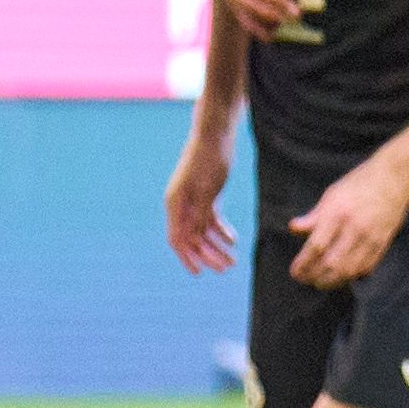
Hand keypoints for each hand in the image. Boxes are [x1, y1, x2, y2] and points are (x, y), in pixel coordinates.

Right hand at [166, 132, 236, 274]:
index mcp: (175, 203)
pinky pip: (210, 219)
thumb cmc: (209, 159)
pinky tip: (232, 240)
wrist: (215, 134)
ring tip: (233, 260)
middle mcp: (180, 204)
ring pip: (202, 230)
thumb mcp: (208, 189)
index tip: (199, 273)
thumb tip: (195, 238)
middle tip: (227, 269)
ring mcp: (192, 200)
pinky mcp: (205, 195)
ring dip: (216, 246)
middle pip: (192, 238)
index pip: (177, 238)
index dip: (187, 257)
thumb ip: (200, 214)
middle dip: (208, 255)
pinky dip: (220, 230)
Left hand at [288, 158, 408, 289]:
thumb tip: (293, 228)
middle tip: (305, 280)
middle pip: (332, 263)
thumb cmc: (359, 184)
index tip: (295, 271)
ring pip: (349, 270)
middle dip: (315, 277)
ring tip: (321, 283)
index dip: (303, 263)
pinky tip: (343, 277)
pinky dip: (352, 276)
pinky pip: (366, 267)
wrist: (394, 179)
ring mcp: (370, 237)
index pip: (316, 246)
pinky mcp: (382, 243)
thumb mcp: (332, 195)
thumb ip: (313, 216)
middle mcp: (354, 228)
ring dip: (332, 282)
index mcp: (337, 213)